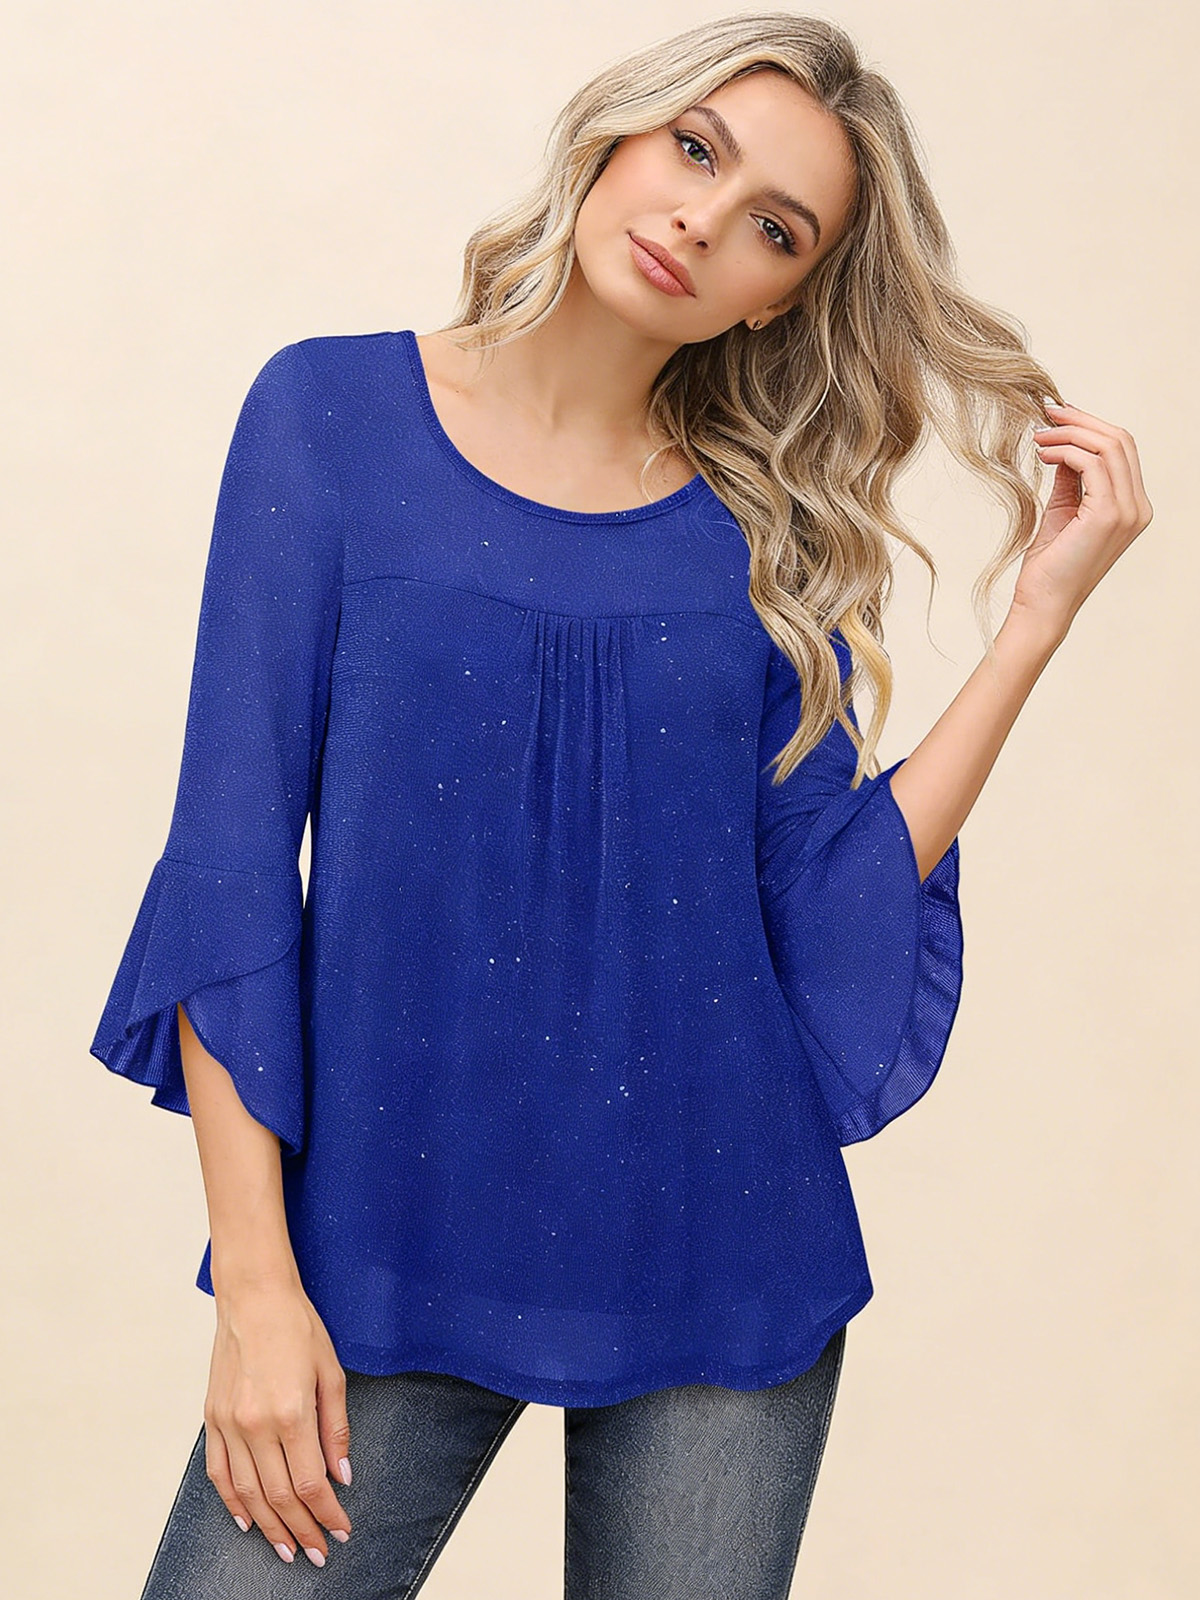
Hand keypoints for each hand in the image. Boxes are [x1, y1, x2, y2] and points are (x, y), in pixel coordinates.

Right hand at [203, 1278, 352, 1565]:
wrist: (254, 1297)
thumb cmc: (297, 1327)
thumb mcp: (331, 1372)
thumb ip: (336, 1428)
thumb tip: (342, 1474)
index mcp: (291, 1412)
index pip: (311, 1482)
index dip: (327, 1513)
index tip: (341, 1530)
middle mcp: (256, 1423)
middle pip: (279, 1496)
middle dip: (302, 1529)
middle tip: (317, 1551)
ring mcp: (229, 1423)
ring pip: (248, 1493)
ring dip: (268, 1527)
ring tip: (287, 1548)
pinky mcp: (212, 1418)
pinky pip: (220, 1472)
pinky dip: (233, 1502)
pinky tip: (247, 1520)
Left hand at [1013, 399, 1153, 634]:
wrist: (1043, 603)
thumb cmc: (1050, 565)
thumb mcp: (1063, 510)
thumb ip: (1071, 479)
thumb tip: (1063, 446)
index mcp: (1132, 507)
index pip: (1122, 450)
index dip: (1090, 426)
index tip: (1057, 417)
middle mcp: (1138, 508)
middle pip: (1120, 440)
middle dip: (1081, 420)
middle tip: (1047, 413)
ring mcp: (1128, 511)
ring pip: (1108, 446)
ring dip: (1069, 433)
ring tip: (1039, 435)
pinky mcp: (1108, 515)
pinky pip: (1092, 463)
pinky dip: (1066, 451)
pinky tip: (1044, 454)